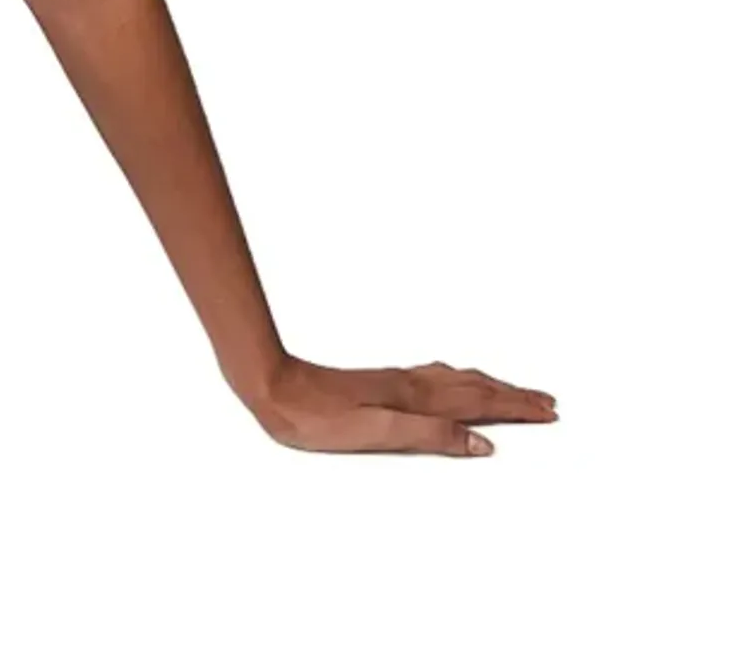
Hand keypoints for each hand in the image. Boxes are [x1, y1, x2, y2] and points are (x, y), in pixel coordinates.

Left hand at [239, 353, 558, 455]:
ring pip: (456, 380)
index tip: (549, 412)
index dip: (517, 408)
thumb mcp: (377, 434)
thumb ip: (430, 436)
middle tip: (548, 402)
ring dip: (490, 385)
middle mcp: (409, 383)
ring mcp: (394, 380)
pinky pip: (435, 378)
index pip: (479, 402)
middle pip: (474, 387)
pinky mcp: (379, 383)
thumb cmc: (317, 418)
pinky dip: (459, 381)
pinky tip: (451, 382)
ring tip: (512, 390)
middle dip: (513, 395)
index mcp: (414, 398)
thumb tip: (483, 444)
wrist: (274, 387)